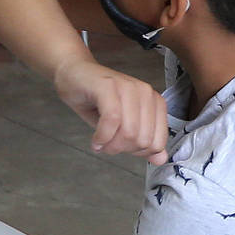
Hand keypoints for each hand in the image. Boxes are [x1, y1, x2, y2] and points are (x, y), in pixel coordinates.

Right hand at [52, 55, 166, 163]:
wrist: (74, 74)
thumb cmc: (97, 100)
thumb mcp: (123, 126)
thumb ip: (143, 142)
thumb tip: (161, 160)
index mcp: (154, 102)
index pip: (158, 142)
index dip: (138, 153)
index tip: (122, 148)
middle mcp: (145, 92)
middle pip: (143, 140)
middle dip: (122, 149)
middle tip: (107, 145)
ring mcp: (128, 87)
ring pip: (129, 132)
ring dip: (110, 145)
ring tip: (100, 142)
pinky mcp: (109, 86)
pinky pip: (112, 119)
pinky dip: (102, 136)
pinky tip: (95, 139)